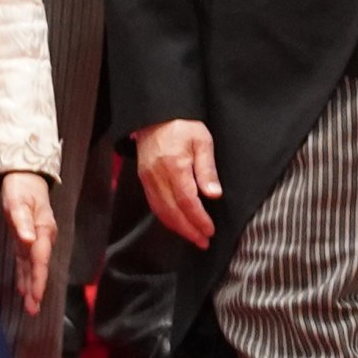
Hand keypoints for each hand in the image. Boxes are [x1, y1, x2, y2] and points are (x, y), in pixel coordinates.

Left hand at [0, 169, 55, 314]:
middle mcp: (42, 238)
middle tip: (33, 309)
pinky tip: (24, 289)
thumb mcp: (18, 201)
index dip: (38, 278)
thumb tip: (27, 240)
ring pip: (34, 267)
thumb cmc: (22, 188)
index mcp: (43, 230)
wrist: (26, 177)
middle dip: (37, 289)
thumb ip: (22, 220)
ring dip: (32, 286)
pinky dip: (26, 275)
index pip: (40, 258)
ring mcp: (35, 240)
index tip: (35, 295)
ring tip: (31, 307)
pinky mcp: (27, 240)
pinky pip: (27, 261)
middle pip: (39, 267)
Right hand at [132, 118, 220, 250]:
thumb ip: (207, 169)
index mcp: (174, 166)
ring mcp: (148, 178)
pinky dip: (165, 218)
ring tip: (193, 237)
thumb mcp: (202, 141)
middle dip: (188, 230)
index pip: (187, 201)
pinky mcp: (144, 179)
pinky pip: (154, 204)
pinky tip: (177, 224)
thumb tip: (213, 194)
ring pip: (161, 211)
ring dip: (177, 228)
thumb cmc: (182, 125)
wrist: (155, 115)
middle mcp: (157, 175)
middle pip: (172, 211)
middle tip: (203, 242)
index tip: (209, 230)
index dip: (198, 219)